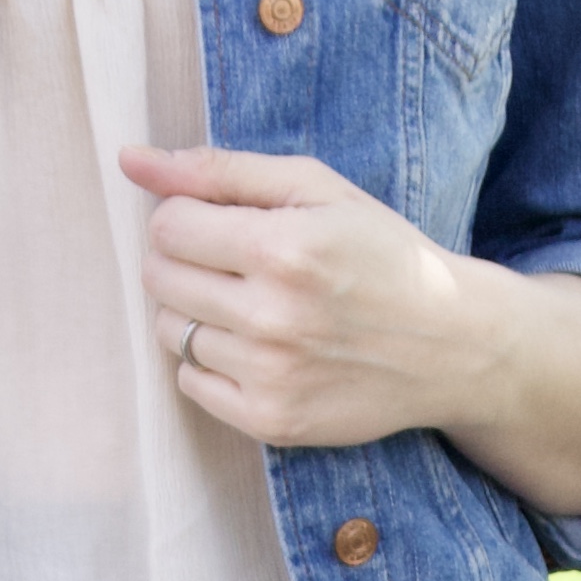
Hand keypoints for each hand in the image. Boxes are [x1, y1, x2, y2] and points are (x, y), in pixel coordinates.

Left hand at [125, 140, 479, 449]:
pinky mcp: (272, 421)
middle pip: (160, 279)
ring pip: (170, 332)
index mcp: (284, 248)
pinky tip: (256, 347)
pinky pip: (190, 383)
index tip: (223, 223)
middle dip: (184, 261)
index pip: (168, 227)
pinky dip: (209, 363)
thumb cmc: (380, 253)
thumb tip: (131, 159)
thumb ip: (220, 171)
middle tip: (234, 263)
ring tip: (250, 305)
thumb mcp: (316, 190)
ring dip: (196, 313)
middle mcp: (272, 317)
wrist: (450, 344)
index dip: (186, 218)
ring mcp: (270, 376)